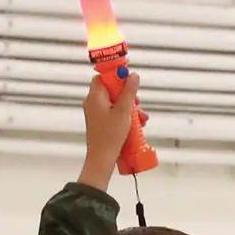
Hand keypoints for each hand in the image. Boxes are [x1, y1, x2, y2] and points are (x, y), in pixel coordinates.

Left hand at [80, 70, 138, 192]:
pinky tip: (136, 125)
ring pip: (115, 103)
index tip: (129, 79)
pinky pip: (114, 113)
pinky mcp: (101, 123)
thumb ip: (129, 91)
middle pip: (112, 90)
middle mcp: (93, 103)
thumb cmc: (110, 136)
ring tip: (141, 118)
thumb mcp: (124, 111)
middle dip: (128, 95)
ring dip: (130, 108)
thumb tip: (133, 75)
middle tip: (137, 102)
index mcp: (95, 97)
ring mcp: (96, 114)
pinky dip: (125, 116)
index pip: (104, 77)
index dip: (117, 76)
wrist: (102, 159)